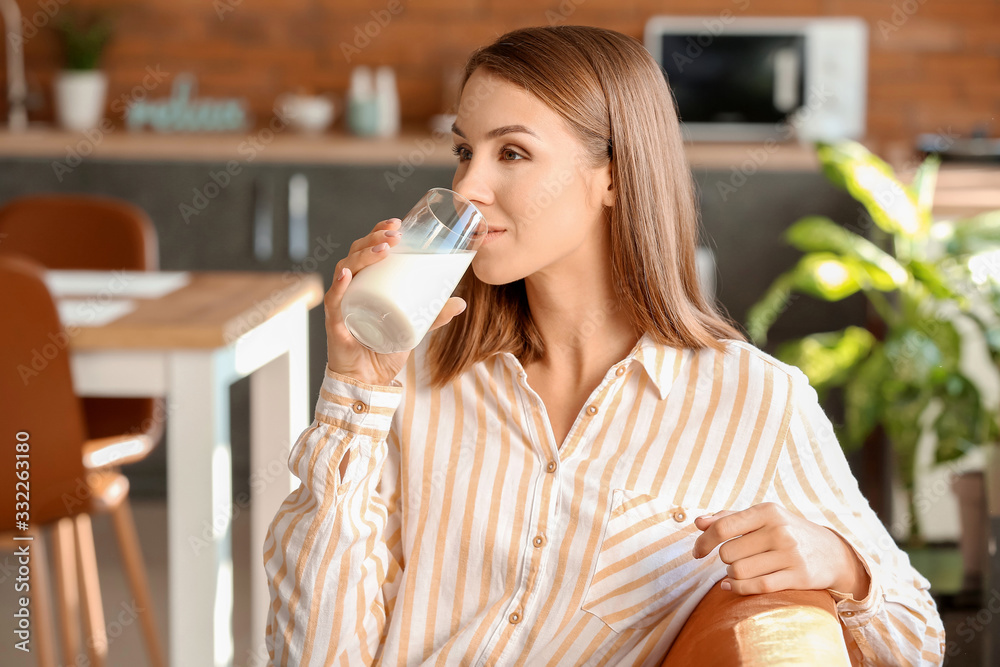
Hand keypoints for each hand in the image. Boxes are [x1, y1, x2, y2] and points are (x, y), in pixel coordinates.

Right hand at [325, 217, 467, 385]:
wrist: (369, 380)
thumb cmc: (385, 348)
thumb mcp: (415, 327)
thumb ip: (434, 315)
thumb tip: (461, 302)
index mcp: (367, 283)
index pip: (368, 249)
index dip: (379, 232)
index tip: (398, 223)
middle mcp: (351, 288)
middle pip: (356, 253)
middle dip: (374, 238)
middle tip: (396, 235)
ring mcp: (342, 302)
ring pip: (345, 269)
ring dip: (362, 255)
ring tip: (383, 250)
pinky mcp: (335, 321)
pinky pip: (334, 300)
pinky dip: (338, 286)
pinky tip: (346, 274)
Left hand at [691, 502, 870, 598]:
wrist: (832, 552)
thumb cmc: (786, 532)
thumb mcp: (762, 518)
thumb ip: (728, 518)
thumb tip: (698, 522)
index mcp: (767, 511)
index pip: (723, 527)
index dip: (704, 542)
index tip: (697, 552)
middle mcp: (780, 530)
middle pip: (728, 553)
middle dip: (725, 560)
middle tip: (735, 560)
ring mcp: (790, 554)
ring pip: (740, 571)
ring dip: (733, 575)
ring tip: (741, 570)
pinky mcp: (798, 577)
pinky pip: (757, 587)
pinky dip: (738, 588)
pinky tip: (732, 585)